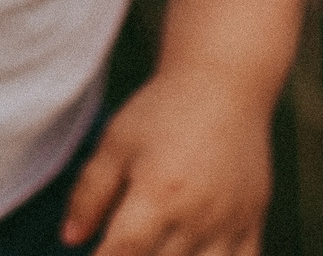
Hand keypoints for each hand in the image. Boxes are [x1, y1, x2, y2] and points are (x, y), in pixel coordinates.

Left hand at [60, 69, 272, 255]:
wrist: (224, 84)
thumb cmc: (163, 111)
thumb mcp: (116, 143)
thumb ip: (90, 193)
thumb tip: (70, 238)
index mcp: (158, 194)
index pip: (123, 253)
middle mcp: (196, 215)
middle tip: (127, 242)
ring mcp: (229, 223)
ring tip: (158, 246)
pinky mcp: (252, 222)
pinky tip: (196, 253)